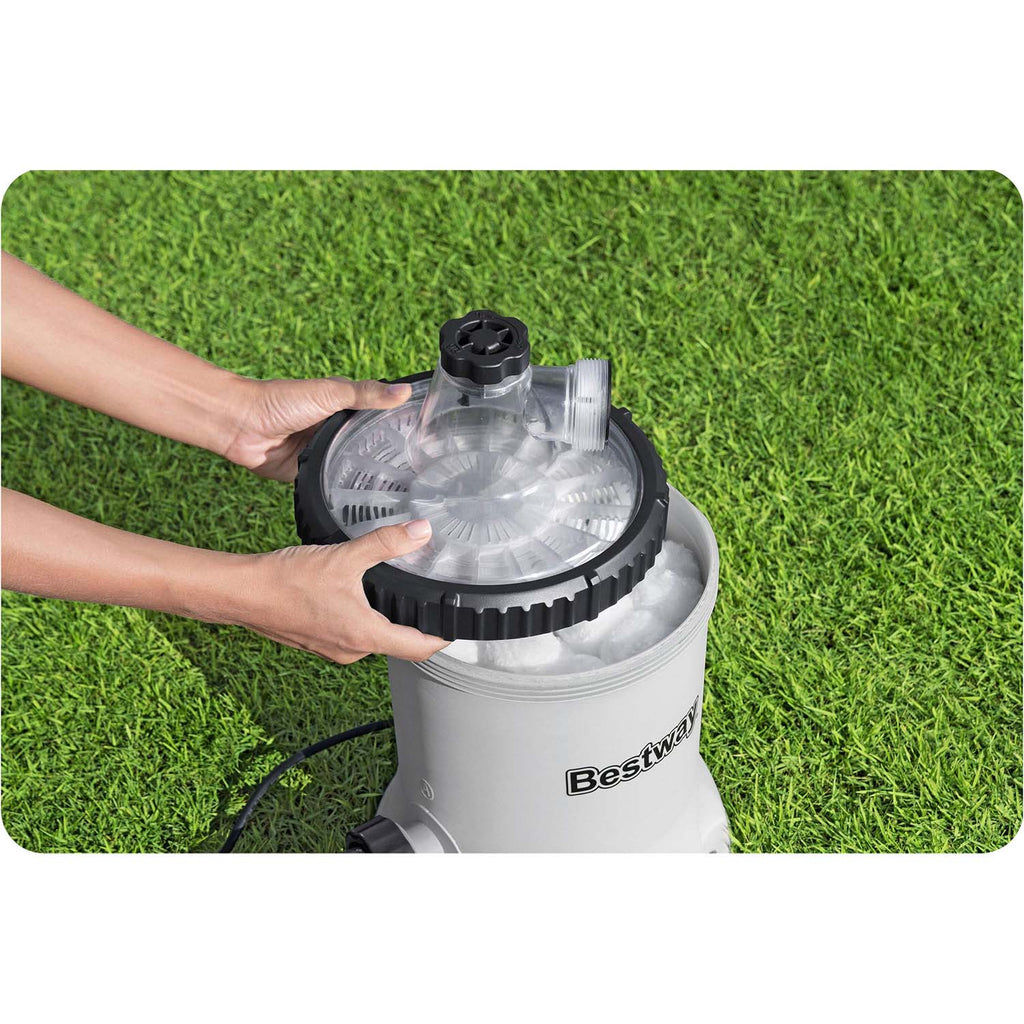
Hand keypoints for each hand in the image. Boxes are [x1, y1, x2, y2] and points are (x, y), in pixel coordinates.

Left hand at [223, 376, 412, 481]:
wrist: (241, 426)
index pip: (381, 416)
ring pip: (354, 467)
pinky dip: (345, 491)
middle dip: (390, 458)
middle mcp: (338, 431)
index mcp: (345, 407)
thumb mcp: (329, 394)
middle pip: (370, 445)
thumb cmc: (281, 401)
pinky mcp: (312, 473)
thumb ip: (365, 394)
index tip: (430, 440)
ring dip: (369, 476)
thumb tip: (404, 392)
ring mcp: (326, 453)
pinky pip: (333, 484)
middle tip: (423, 475)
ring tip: (403, 493)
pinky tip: (368, 502)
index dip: (402, 426)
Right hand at [240, 518, 447, 663]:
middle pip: (399, 643)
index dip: (444, 637)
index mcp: (365, 637)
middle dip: (415, 623)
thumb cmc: (287, 581)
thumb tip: (421, 531)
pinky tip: (355, 594)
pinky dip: (360, 618)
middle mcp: (352, 651)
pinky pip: (350, 634)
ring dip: (385, 618)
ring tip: (396, 591)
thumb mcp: (345, 556)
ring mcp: (333, 649)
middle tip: (430, 598)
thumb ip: (386, 543)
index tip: (458, 624)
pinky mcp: (317, 642)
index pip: (421, 648)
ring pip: (372, 637)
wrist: (242, 592)